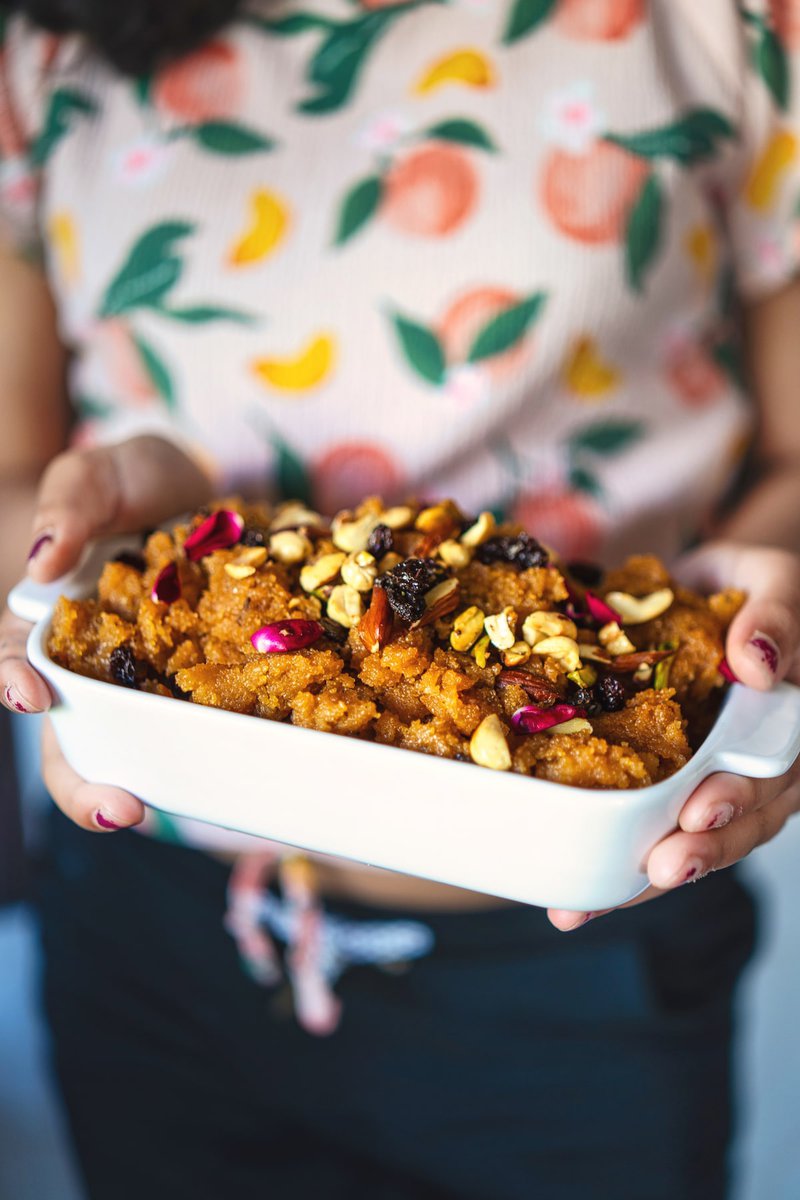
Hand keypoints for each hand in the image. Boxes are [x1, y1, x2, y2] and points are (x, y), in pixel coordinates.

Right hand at [0, 436, 211, 830]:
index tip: (31, 696)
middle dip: (92, 784)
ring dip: (165, 782)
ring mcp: (158, 678)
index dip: (17, 684)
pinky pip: (222, 714)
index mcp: (52, 623)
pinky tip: (268, 751)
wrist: (188, 487)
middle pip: (79, 739)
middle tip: (124, 809)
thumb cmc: (122, 482)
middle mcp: (100, 666)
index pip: (17, 664)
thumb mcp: (94, 475)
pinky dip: (238, 737)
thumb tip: (44, 558)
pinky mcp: (214, 675)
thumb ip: (73, 503)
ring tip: (194, 809)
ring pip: (151, 744)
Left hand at [547, 541, 799, 930]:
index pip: (779, 771)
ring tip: (591, 905)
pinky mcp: (673, 785)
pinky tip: (569, 900)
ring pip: (693, 840)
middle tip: (656, 868)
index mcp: (794, 722)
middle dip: (697, 851)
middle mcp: (764, 764)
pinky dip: (613, 866)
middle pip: (738, 823)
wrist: (710, 589)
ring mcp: (718, 780)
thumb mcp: (771, 579)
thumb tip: (755, 662)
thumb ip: (774, 615)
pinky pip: (648, 830)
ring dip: (646, 878)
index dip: (741, 800)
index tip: (700, 814)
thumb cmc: (749, 585)